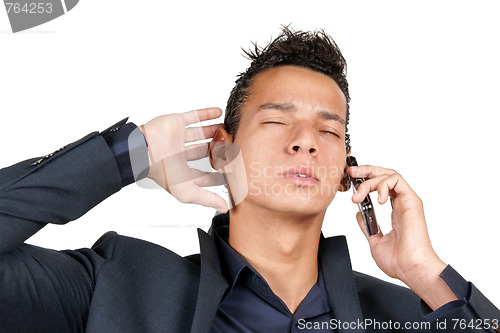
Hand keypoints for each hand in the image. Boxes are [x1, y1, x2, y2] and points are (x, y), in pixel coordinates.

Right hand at [140, 107, 227, 212]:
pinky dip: (206, 114)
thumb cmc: (161, 171)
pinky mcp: (176, 122)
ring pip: (199, 134)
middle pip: (202, 152)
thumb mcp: (187, 191)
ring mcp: (178, 138)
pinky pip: (193, 116)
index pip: (203, 175)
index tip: (230, 174)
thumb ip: (207, 199)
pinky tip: (218, 112)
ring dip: (213, 132)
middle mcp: (179, 154)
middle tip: (232, 148)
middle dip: (216, 151)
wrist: (145, 149)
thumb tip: (223, 207)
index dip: (216, 176)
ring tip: (228, 130)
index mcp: (181, 171)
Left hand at [349, 165, 456, 309]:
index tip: (350, 181)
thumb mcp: (375, 241)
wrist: (411, 269)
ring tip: (358, 196)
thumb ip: (368, 226)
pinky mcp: (412, 201)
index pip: (381, 187)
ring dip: (369, 180)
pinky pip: (397, 180)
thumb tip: (359, 214)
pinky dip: (382, 184)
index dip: (366, 180)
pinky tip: (375, 200)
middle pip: (385, 175)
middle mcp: (402, 203)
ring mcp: (408, 201)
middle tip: (350, 172)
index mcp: (396, 211)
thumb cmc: (399, 261)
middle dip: (366, 170)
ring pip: (389, 175)